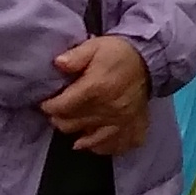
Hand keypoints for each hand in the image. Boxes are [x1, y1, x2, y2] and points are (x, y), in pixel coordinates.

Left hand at [42, 35, 154, 155]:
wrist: (148, 61)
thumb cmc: (117, 53)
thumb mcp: (94, 47)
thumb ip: (75, 56)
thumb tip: (58, 64)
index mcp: (96, 89)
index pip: (62, 107)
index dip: (49, 106)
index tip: (46, 102)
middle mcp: (108, 110)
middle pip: (71, 125)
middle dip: (60, 119)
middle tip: (59, 111)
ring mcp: (122, 123)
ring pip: (89, 141)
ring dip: (77, 133)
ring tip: (74, 124)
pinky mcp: (133, 130)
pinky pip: (113, 147)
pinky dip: (101, 146)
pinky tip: (94, 140)